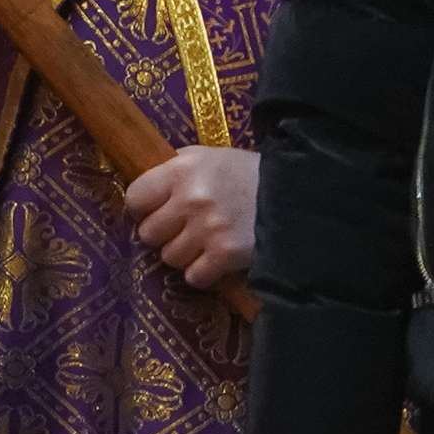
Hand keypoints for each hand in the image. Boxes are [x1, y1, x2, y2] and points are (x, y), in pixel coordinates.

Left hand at [123, 144, 260, 289]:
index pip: (135, 197)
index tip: (151, 212)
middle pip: (149, 232)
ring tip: (199, 245)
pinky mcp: (227, 255)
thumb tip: (146, 190)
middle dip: (161, 234)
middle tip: (178, 231)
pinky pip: (194, 276)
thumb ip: (175, 171)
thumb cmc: (247, 173)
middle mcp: (190, 199)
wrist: (298, 195)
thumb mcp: (208, 157)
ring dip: (182, 254)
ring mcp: (208, 229)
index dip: (141, 208)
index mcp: (181, 170)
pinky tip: (212, 261)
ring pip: (169, 257)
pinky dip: (201, 273)